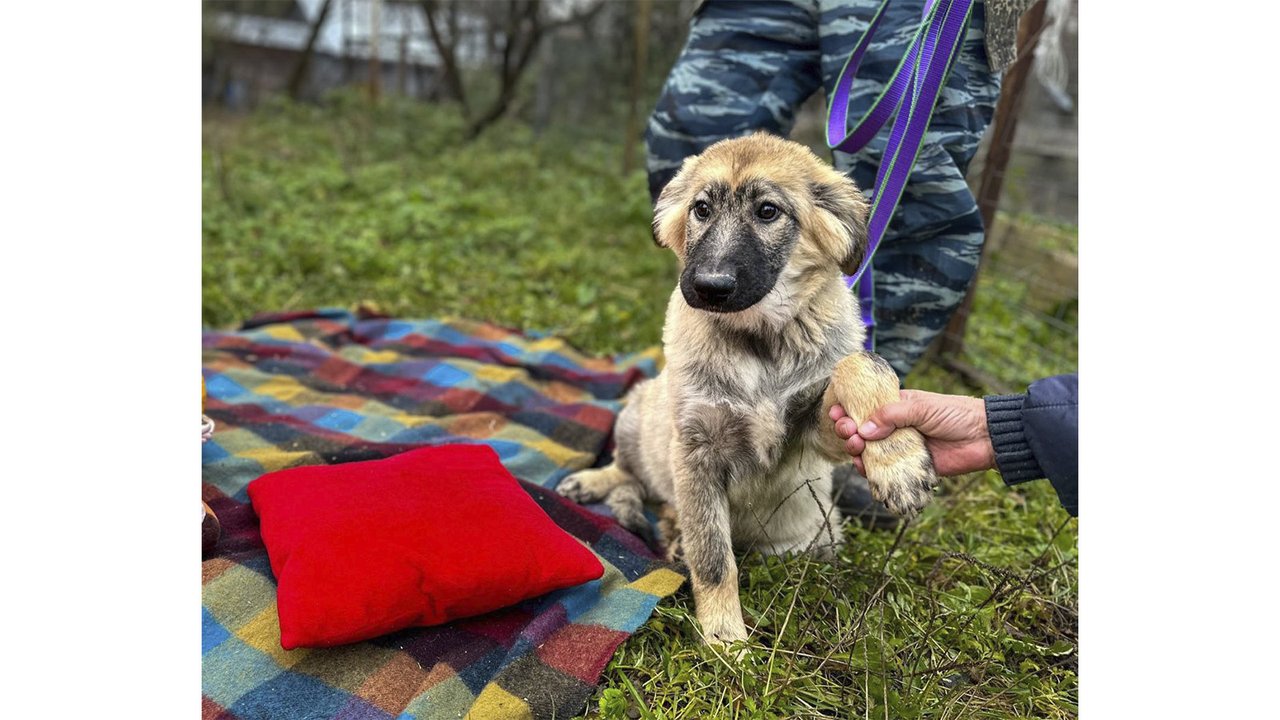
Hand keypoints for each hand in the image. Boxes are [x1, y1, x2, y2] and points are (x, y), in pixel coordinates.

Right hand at [829, 390, 995, 476]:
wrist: (984, 438)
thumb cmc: (956, 414)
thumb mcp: (922, 407)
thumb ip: (892, 416)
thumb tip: (864, 429)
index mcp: (897, 407)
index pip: (865, 407)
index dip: (848, 410)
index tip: (837, 413)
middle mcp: (895, 427)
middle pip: (862, 431)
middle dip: (848, 430)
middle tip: (846, 431)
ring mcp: (901, 447)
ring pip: (869, 451)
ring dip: (856, 450)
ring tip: (855, 448)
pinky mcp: (909, 467)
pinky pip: (884, 471)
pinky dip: (870, 471)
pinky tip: (864, 467)